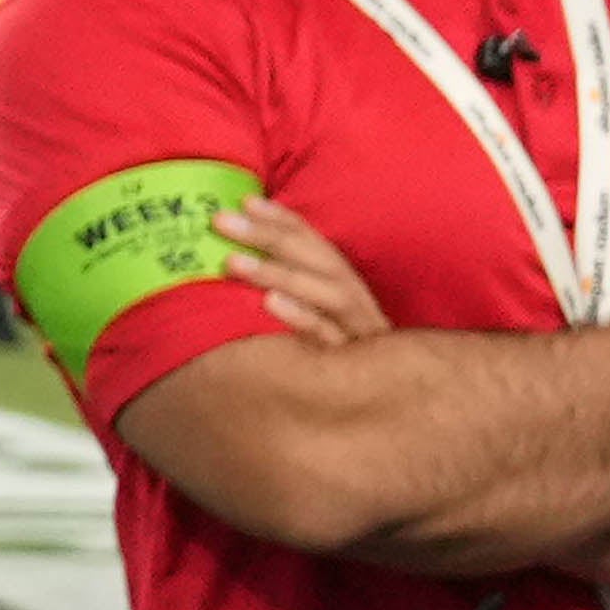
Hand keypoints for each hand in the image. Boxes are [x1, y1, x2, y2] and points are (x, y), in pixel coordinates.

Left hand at [205, 192, 392, 344]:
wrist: (387, 409)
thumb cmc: (331, 359)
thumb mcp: (312, 320)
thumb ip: (284, 290)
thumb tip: (230, 263)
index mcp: (344, 285)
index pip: (314, 243)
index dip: (282, 220)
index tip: (245, 201)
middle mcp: (355, 301)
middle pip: (319, 259)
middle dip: (270, 236)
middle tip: (222, 221)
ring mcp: (358, 330)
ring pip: (326, 293)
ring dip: (279, 273)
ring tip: (234, 262)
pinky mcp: (352, 362)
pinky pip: (328, 338)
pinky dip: (301, 317)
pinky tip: (270, 303)